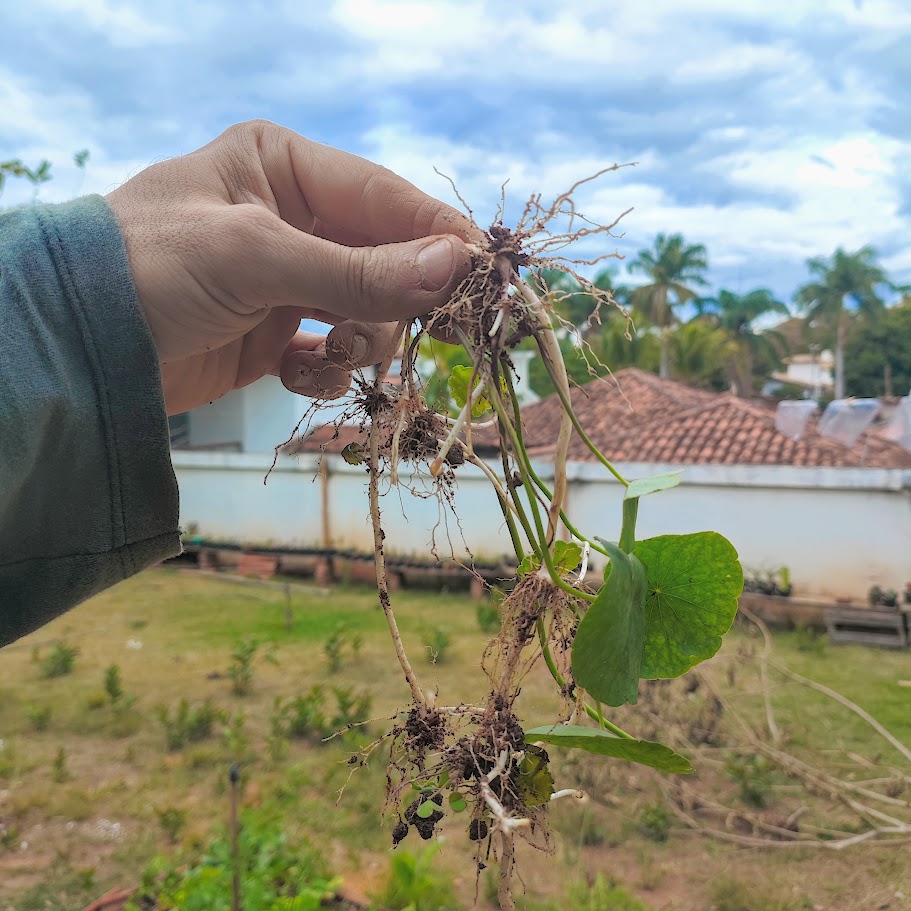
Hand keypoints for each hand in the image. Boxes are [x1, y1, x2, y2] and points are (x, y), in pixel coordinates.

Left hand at [105, 120, 480, 414]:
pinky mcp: (278, 332)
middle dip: (396, 300)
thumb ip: (357, 270)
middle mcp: (293, 217)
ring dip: (360, 340)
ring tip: (327, 352)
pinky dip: (327, 368)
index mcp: (285, 166)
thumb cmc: (150, 269)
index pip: (387, 199)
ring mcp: (288, 278)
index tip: (481, 278)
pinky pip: (335, 350)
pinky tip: (295, 371)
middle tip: (420, 332)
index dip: (438, 238)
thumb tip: (454, 269)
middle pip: (387, 259)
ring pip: (369, 312)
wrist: (76, 346)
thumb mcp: (256, 257)